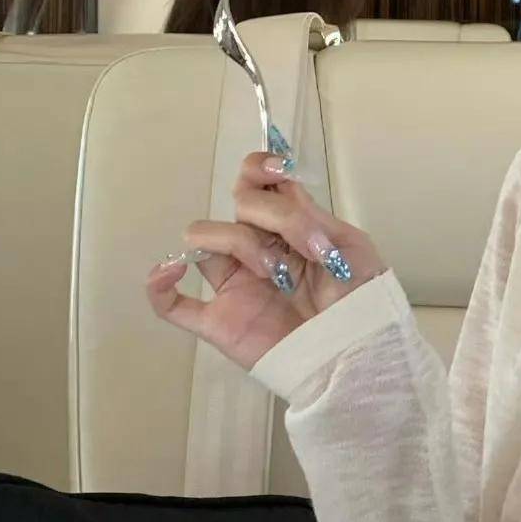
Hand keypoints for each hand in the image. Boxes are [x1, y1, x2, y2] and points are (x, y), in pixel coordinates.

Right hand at [145, 151, 386, 372]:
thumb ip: (308, 216)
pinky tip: (170, 272)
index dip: (259, 168)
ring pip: (203, 240)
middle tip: (306, 245)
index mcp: (288, 228)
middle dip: (270, 214)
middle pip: (237, 204)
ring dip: (238, 245)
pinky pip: (172, 305)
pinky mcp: (220, 322)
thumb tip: (275, 188)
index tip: (279, 169)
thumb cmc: (361, 300)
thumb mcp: (347, 246)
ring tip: (277, 275)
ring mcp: (236, 285)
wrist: (361, 353)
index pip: (257, 184)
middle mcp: (257, 249)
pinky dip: (159, 286)